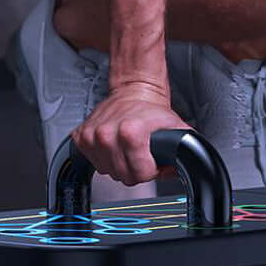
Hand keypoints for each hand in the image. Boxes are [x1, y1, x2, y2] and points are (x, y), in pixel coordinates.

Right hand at [71, 82, 190, 185]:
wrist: (134, 89)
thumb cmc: (151, 108)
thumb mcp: (174, 126)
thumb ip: (183, 148)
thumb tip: (185, 167)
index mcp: (130, 132)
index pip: (140, 174)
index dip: (151, 170)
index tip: (153, 161)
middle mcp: (107, 134)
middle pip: (123, 176)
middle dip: (135, 169)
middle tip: (141, 154)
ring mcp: (92, 136)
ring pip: (107, 172)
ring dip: (119, 164)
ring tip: (128, 148)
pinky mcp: (80, 136)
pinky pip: (93, 162)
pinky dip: (104, 158)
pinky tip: (114, 146)